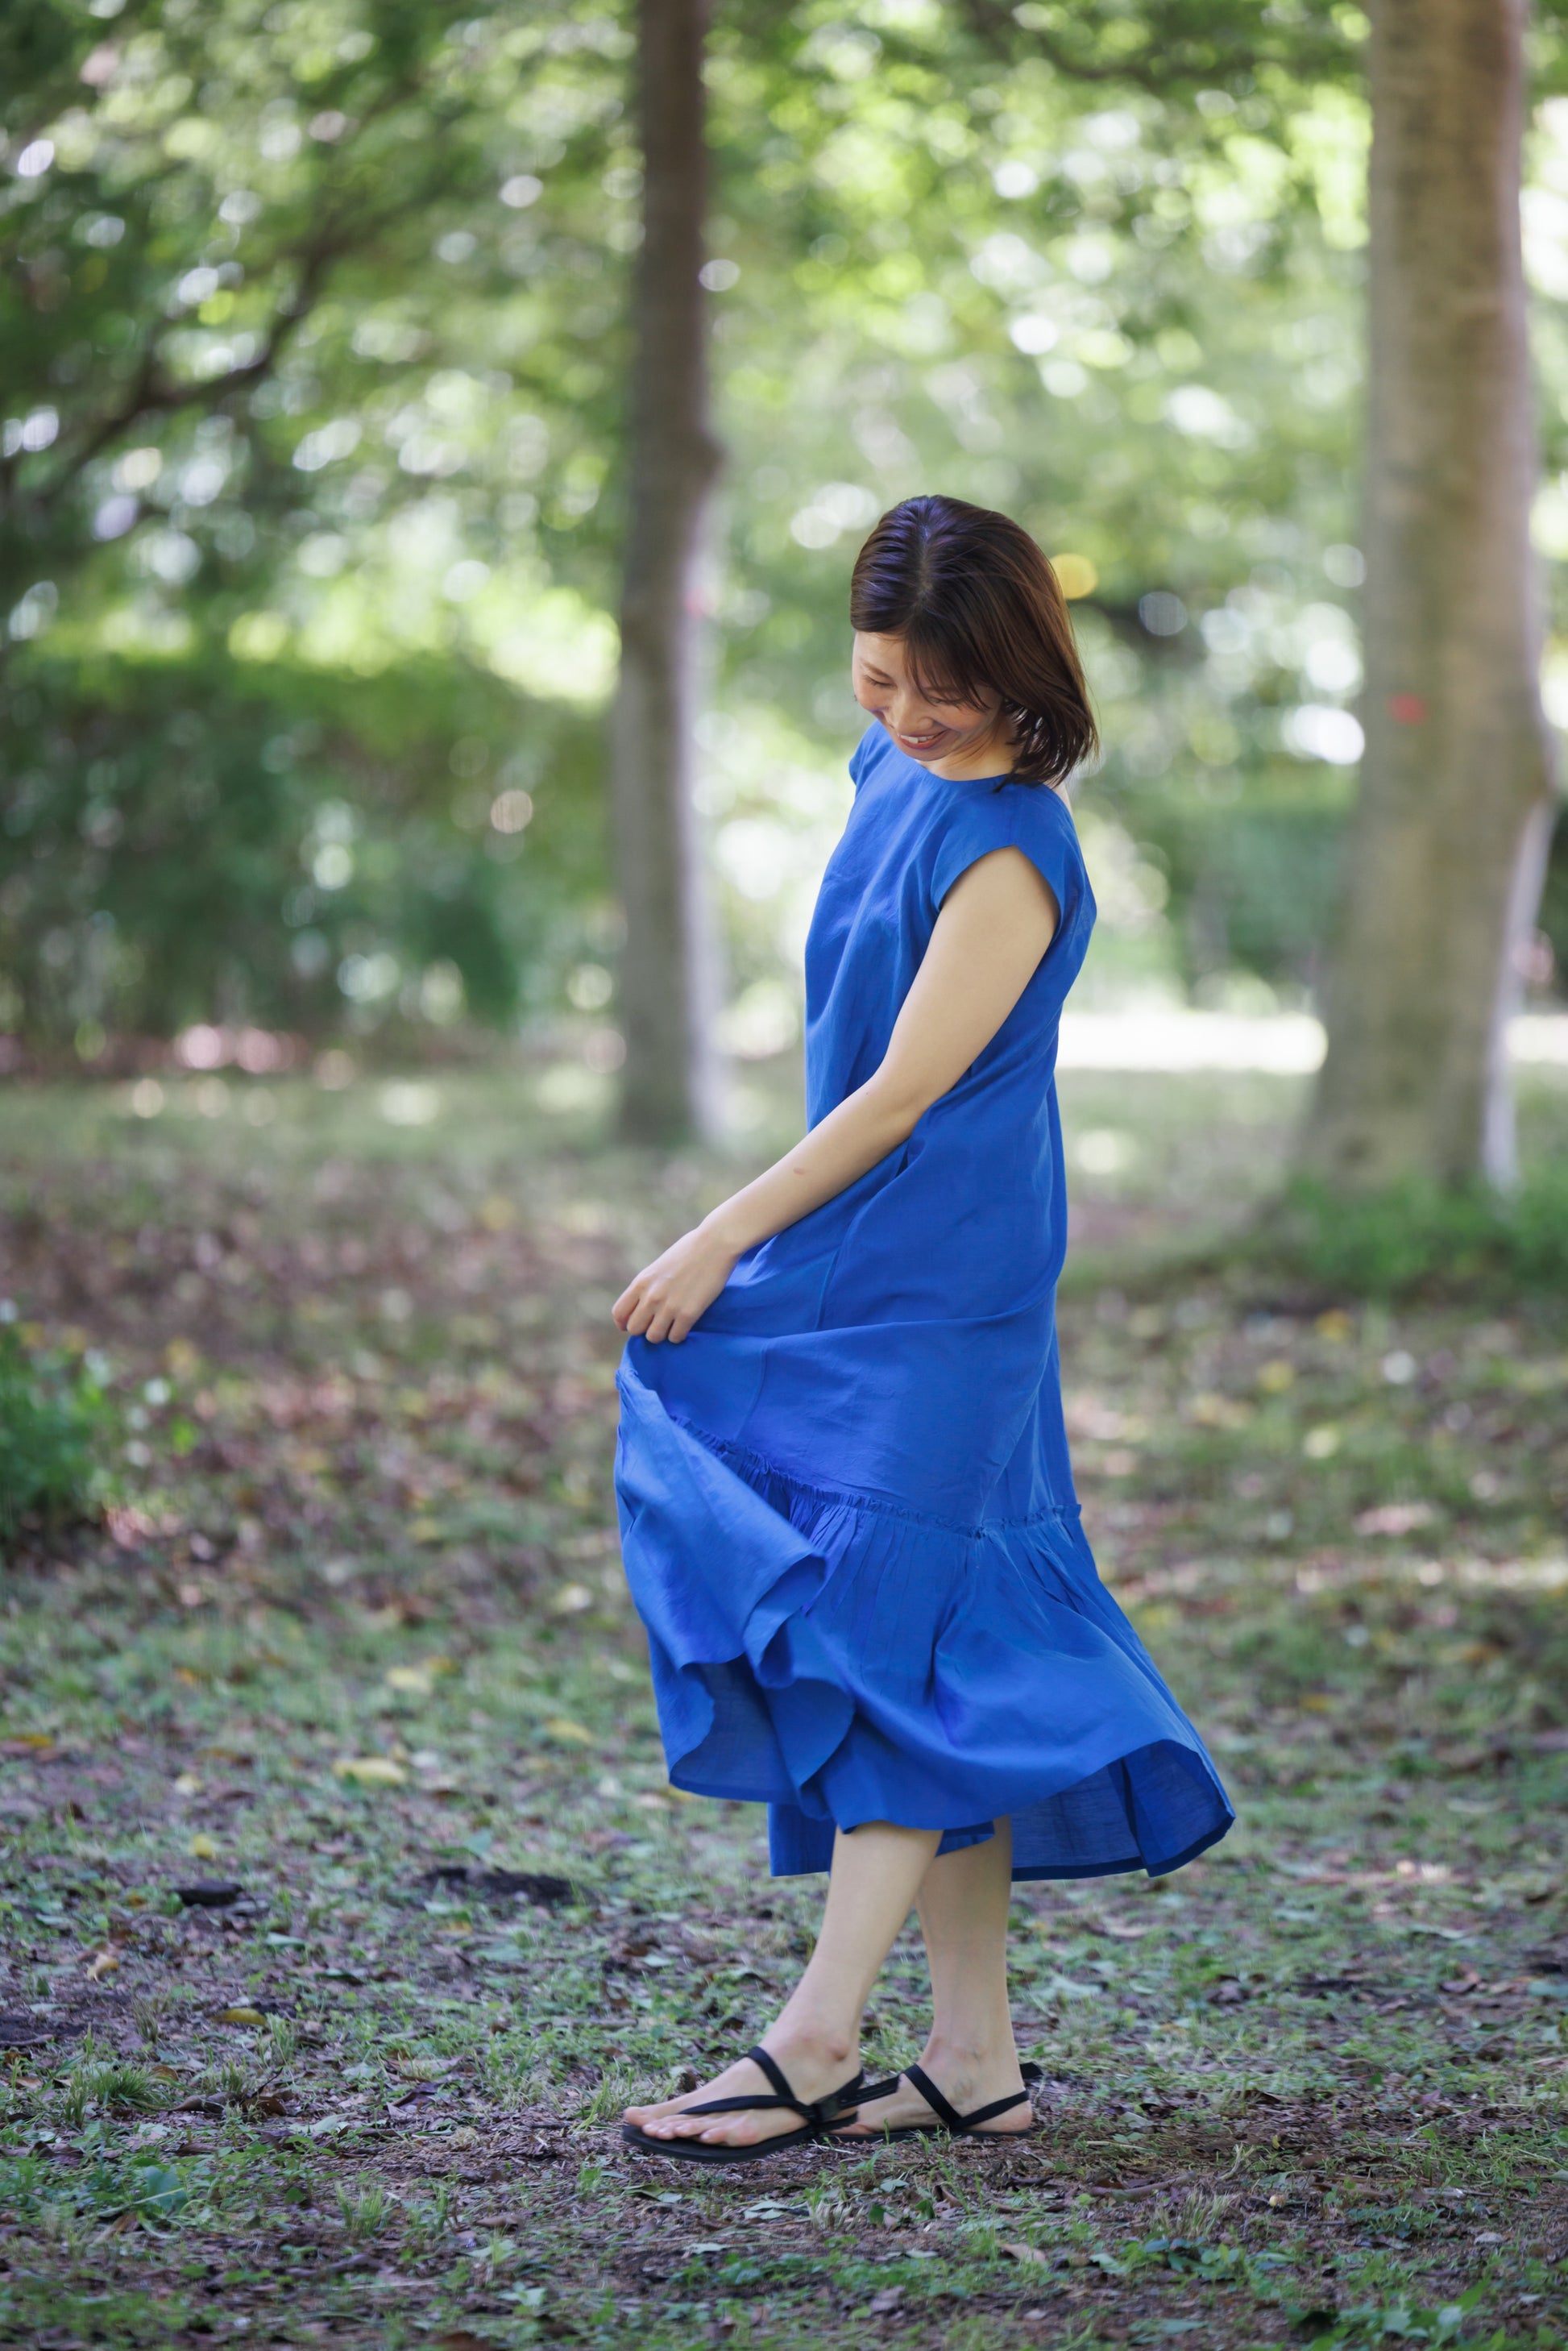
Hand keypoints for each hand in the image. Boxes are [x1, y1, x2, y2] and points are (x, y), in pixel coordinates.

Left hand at [611, 1220, 738, 1343]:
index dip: (624, 1323)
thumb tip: (643, 1305)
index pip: (619, 1313)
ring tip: (672, 1325)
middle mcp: (651, 1296)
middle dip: (645, 1328)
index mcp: (641, 1282)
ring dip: (663, 1333)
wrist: (715, 1244)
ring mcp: (669, 1306)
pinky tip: (685, 1324)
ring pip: (654, 1337)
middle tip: (657, 1322)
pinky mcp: (688, 1314)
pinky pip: (675, 1338)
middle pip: (634, 1329)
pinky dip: (679, 1334)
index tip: (634, 1324)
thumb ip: (648, 1286)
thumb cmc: (689, 1251)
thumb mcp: (659, 1267)